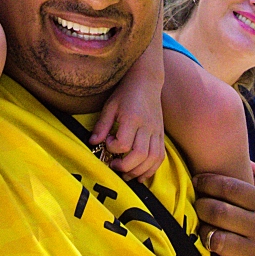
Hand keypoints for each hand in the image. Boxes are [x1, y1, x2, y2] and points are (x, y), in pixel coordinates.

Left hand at [90, 66, 165, 180]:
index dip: (112, 148)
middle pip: (139, 155)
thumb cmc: (126, 93)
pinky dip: (152, 168)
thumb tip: (93, 143)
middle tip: (114, 166)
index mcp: (132, 118)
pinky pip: (160, 156)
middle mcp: (147, 126)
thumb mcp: (110, 106)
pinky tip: (141, 173)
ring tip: (127, 175)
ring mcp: (156, 131)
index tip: (108, 143)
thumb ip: (102, 125)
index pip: (123, 143)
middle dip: (125, 166)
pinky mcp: (161, 134)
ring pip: (152, 158)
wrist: (147, 81)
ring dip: (139, 171)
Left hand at [194, 163, 254, 255]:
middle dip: (201, 205)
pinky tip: (211, 252)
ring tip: (202, 228)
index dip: (208, 181)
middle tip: (197, 204)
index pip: (232, 187)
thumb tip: (247, 160)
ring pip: (215, 238)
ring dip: (203, 231)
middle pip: (218, 211)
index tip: (197, 180)